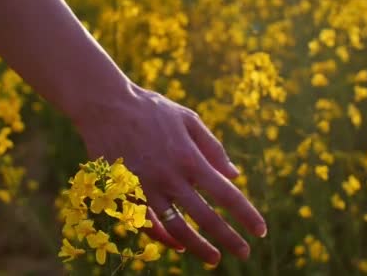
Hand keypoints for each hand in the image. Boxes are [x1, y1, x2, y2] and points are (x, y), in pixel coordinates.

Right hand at [74, 84, 266, 264]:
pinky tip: (178, 245)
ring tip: (214, 259)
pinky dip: (163, 238)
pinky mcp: (127, 194)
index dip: (246, 215)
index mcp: (190, 158)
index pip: (226, 195)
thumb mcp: (188, 120)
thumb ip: (213, 148)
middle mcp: (171, 178)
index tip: (260, 230)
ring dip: (198, 247)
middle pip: (205, 218)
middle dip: (228, 239)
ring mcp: (147, 188)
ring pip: (176, 228)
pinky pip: (147, 224)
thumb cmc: (152, 110)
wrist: (107, 107)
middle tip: (244, 253)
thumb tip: (234, 176)